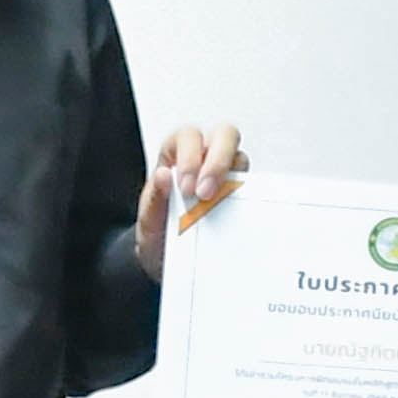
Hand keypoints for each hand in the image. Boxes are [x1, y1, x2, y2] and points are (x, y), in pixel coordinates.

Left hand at [133, 119, 247, 277]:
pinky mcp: (239, 196)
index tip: (186, 187)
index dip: (190, 157)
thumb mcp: (147, 219)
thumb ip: (153, 197)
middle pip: (224, 136)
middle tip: (207, 193)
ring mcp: (224, 176)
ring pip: (240, 158)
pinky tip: (236, 212)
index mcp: (176, 155)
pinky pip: (250, 187)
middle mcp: (204, 159)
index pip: (189, 137)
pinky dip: (246, 196)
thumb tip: (163, 176)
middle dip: (218, 161)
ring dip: (234, 177)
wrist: (165, 261)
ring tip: (222, 203)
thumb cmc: (157, 233)